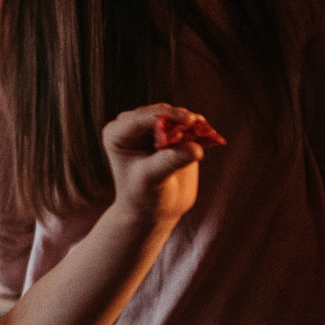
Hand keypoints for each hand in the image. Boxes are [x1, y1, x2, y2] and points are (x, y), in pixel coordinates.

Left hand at [104, 104, 204, 228]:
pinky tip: (207, 132)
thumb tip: (195, 148)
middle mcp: (133, 126)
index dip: (165, 116)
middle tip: (196, 123)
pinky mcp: (172, 133)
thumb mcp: (152, 179)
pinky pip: (189, 125)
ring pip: (176, 116)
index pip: (141, 119)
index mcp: (117, 134)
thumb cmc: (145, 196)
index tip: (188, 120)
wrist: (155, 210)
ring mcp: (153, 128)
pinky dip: (199, 129)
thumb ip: (170, 161)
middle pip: (159, 113)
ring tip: (203, 130)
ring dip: (191, 123)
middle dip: (178, 117)